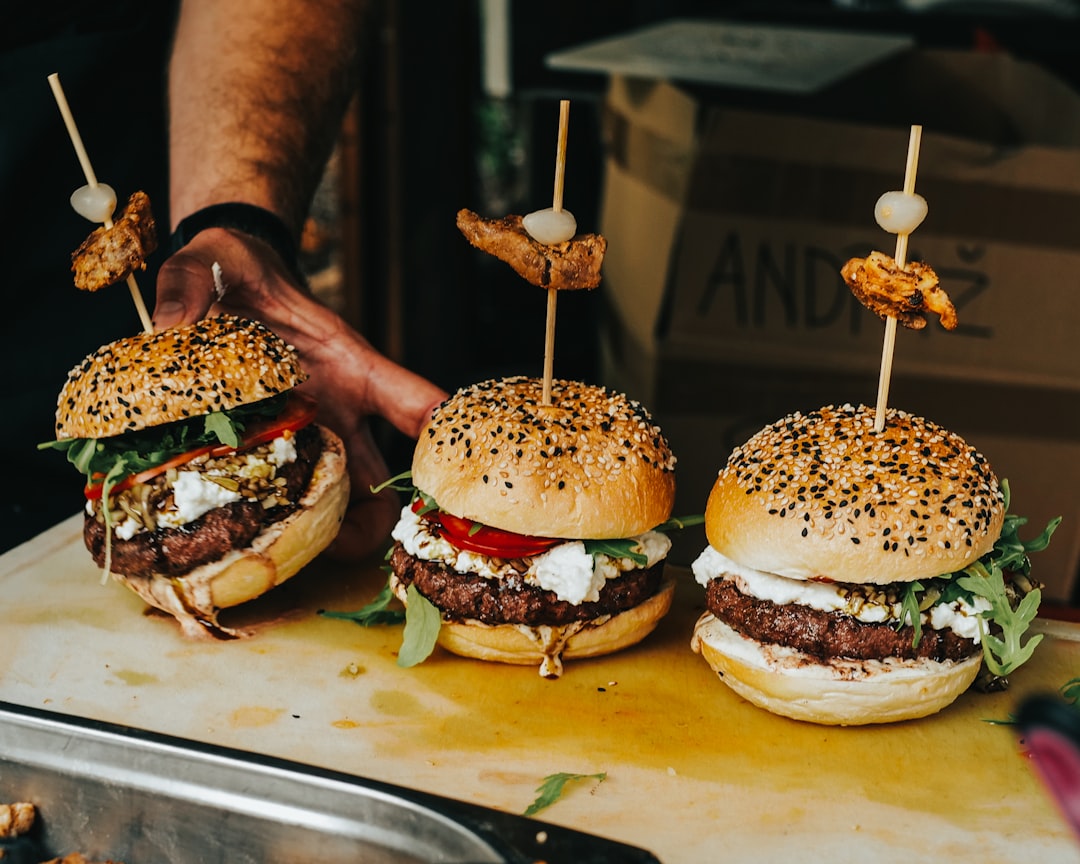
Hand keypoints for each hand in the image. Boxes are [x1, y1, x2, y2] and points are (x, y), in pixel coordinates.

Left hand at [154, 227, 446, 558]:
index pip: (411, 401)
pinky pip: (295, 501)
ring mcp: (315, 438)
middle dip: (377, 525)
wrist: (223, 280)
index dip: (439, 439)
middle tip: (337, 547)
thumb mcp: (211, 267)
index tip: (446, 473)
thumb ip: (187, 290)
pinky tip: (247, 537)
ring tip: (291, 554)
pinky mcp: (279, 452)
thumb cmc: (235, 273)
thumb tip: (170, 331)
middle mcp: (342, 412)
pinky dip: (286, 526)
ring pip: (347, 504)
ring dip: (333, 537)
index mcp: (348, 366)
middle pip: (388, 478)